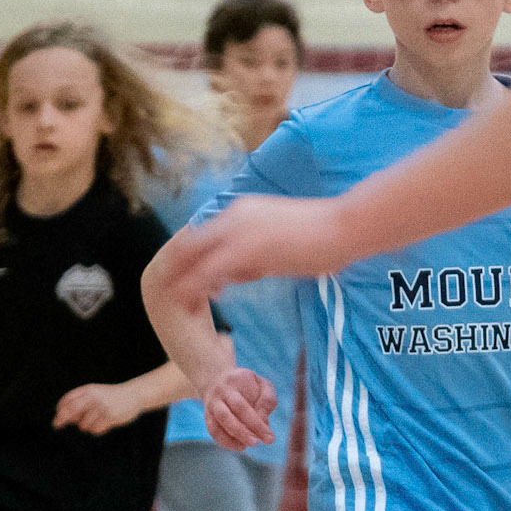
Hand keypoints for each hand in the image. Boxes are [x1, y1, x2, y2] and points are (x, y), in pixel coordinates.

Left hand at [53, 382, 142, 434]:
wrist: (134, 395)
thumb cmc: (111, 396)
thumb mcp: (95, 393)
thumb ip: (80, 401)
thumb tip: (62, 416)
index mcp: (88, 390)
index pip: (68, 400)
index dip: (60, 409)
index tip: (57, 417)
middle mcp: (94, 397)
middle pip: (72, 410)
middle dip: (62, 419)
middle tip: (56, 425)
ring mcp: (102, 407)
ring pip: (84, 424)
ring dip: (86, 426)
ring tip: (96, 422)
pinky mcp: (110, 416)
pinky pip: (96, 429)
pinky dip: (97, 430)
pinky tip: (104, 424)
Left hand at [164, 195, 349, 307]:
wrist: (346, 226)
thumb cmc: (326, 236)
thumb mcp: (283, 243)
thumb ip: (258, 254)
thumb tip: (241, 273)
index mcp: (244, 211)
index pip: (206, 233)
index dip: (191, 255)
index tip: (182, 274)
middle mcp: (235, 216)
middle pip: (191, 241)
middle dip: (176, 266)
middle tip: (165, 288)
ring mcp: (240, 230)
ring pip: (196, 255)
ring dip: (183, 278)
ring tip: (173, 298)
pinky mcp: (247, 247)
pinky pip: (212, 269)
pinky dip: (198, 284)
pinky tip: (193, 300)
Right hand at [204, 367, 277, 450]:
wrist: (218, 377)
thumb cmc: (247, 383)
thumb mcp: (262, 384)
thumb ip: (267, 400)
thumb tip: (264, 422)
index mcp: (231, 384)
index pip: (241, 407)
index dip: (255, 424)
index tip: (269, 437)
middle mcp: (217, 396)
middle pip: (225, 417)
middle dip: (242, 433)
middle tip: (257, 443)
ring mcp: (210, 407)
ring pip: (215, 427)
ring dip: (232, 440)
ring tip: (247, 446)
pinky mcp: (208, 417)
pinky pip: (213, 433)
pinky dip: (226, 442)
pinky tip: (241, 446)